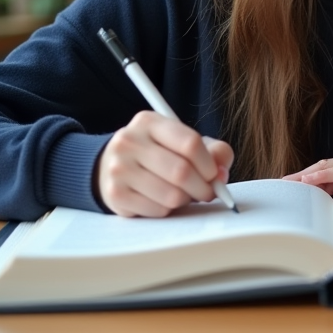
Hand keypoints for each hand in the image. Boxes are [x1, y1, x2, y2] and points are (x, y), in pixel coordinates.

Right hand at [95, 110, 234, 217]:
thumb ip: (211, 151)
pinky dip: (168, 210)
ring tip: (183, 194)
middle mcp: (129, 142)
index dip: (210, 164)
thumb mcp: (181, 141)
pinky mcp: (116, 195)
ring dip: (186, 200)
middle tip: (207, 192)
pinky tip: (162, 200)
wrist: (110, 165)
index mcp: (149, 122)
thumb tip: (222, 174)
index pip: (190, 143)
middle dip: (203, 188)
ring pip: (171, 195)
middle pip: (181, 172)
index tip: (215, 175)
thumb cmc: (156, 153)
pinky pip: (157, 211)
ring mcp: (119, 169)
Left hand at [282, 128, 332, 194]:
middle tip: (277, 188)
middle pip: (320, 169)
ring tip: (285, 184)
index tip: (288, 187)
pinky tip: (310, 179)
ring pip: (327, 168)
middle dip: (298, 178)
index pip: (326, 171)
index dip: (306, 179)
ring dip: (304, 176)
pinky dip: (324, 174)